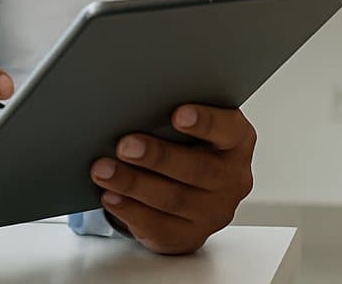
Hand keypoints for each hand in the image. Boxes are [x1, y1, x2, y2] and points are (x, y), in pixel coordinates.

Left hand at [90, 104, 255, 253]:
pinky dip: (130, 210)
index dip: (205, 122)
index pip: (228, 129)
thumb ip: (177, 117)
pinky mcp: (189, 236)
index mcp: (237, 142)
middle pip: (196, 169)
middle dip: (157, 157)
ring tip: (104, 170)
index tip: (178, 114)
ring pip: (172, 199)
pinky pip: (158, 226)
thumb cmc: (189, 145)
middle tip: (125, 145)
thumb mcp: (194, 127)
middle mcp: (232, 179)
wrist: (195, 192)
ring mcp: (213, 212)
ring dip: (133, 183)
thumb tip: (139, 106)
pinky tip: (111, 196)